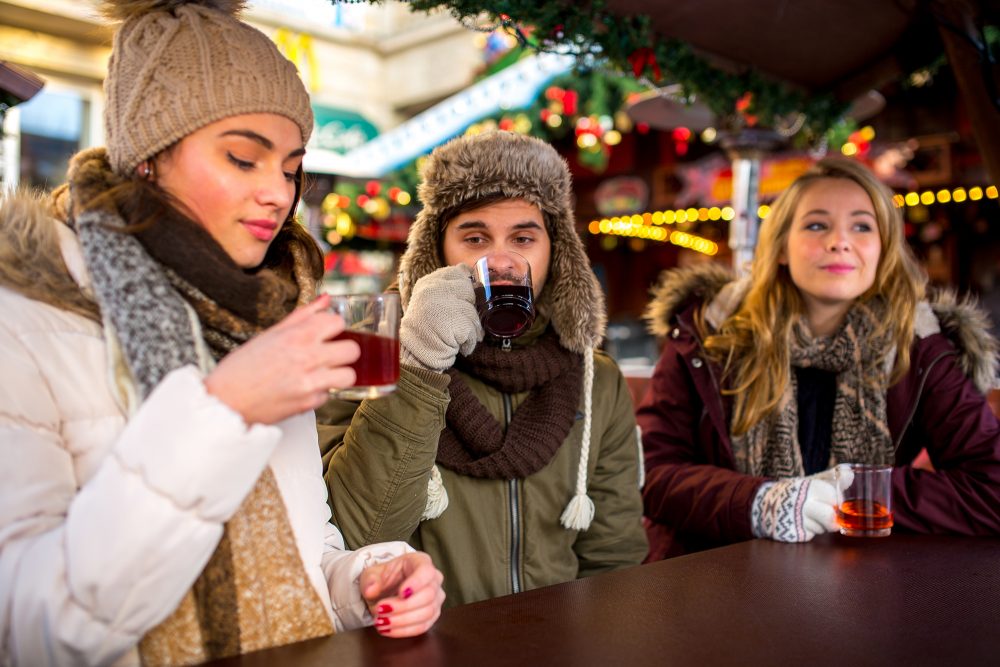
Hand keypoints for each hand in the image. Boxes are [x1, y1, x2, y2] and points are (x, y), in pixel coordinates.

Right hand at [204, 294, 359, 424]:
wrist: (225, 402)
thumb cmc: (242, 367)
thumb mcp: (270, 334)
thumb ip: (303, 316)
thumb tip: (326, 299)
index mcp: (298, 335)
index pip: (338, 322)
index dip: (334, 327)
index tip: (327, 333)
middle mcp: (308, 357)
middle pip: (352, 350)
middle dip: (344, 351)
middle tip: (331, 354)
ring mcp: (311, 382)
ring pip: (349, 376)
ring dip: (339, 374)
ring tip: (324, 373)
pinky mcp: (309, 404)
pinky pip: (328, 396)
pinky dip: (320, 393)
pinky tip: (304, 389)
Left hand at [360, 552, 444, 637]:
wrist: (386, 590)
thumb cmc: (383, 578)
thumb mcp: (372, 573)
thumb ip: (370, 580)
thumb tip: (371, 590)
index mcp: (420, 562)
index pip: (426, 571)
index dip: (416, 583)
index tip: (401, 593)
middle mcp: (434, 579)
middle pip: (428, 595)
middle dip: (403, 606)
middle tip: (380, 609)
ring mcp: (436, 599)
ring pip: (427, 613)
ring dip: (402, 620)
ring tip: (381, 621)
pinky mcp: (432, 616)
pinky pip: (423, 627)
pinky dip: (404, 630)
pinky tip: (388, 629)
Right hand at [400, 265, 483, 371]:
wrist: (415, 358)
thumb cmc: (426, 330)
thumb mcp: (431, 301)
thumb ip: (448, 285)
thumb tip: (468, 269)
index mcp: (427, 282)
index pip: (458, 272)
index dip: (464, 288)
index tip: (459, 301)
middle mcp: (433, 290)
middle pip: (470, 291)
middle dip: (469, 309)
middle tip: (456, 322)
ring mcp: (441, 306)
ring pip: (474, 313)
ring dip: (471, 329)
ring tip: (455, 337)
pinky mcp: (452, 323)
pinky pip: (473, 330)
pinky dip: (469, 342)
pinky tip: (457, 345)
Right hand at [751, 467, 845, 542]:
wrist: (765, 504)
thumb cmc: (795, 493)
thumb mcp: (811, 481)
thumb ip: (832, 478)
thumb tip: (851, 474)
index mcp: (807, 487)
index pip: (834, 498)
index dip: (836, 501)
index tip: (832, 500)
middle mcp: (801, 504)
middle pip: (831, 519)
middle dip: (832, 518)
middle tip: (826, 512)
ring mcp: (796, 520)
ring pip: (823, 529)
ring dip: (821, 525)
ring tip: (810, 516)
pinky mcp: (793, 533)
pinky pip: (812, 536)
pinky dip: (810, 531)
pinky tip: (802, 523)